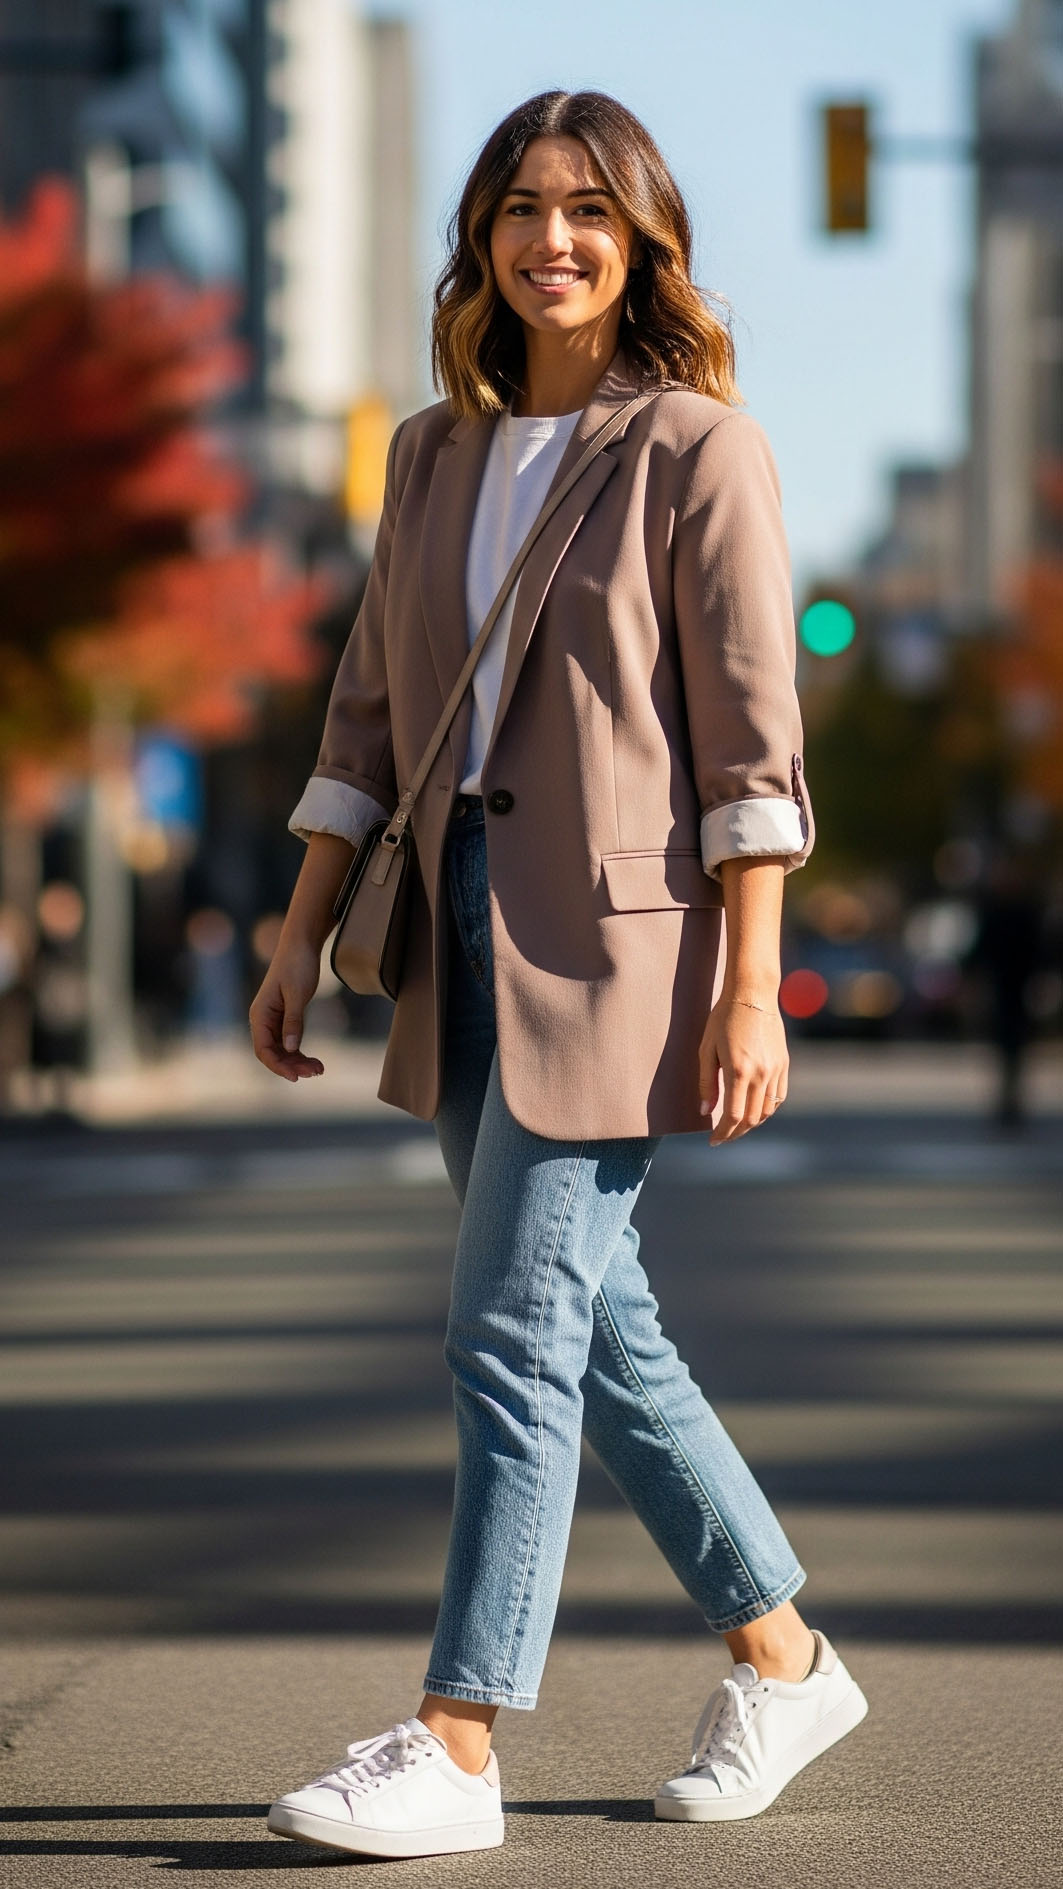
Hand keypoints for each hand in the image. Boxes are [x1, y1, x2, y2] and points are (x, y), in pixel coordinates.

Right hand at [249, 938, 325, 1081]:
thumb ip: (293, 1021)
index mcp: (260, 1014)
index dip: (278, 1065)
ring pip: (283, 1050)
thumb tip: (291, 1048)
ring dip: (299, 1062)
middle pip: (273, 1053)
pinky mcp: (286, 1018)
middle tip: (315, 1072)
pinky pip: (290, 1042)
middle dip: (292, 1066)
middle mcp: (263, 1020)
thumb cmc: (297, 965)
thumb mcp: (297, 994)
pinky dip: (301, 1053)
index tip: (295, 1077)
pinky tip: (316, 1062)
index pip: (263, 1049)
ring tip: (319, 1069)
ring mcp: (274, 1020)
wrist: (301, 945)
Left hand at [698, 994, 787, 1145]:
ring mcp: (775, 1070)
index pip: (732, 1116)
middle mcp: (760, 1074)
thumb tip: (706, 1112)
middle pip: (751, 1119)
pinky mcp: (784, 1064)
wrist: (753, 995)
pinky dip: (766, 1109)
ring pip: (766, 1111)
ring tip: (736, 1126)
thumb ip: (707, 1083)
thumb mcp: (707, 1049)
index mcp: (739, 1071)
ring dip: (751, 1123)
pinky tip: (753, 1110)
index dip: (722, 1133)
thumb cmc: (723, 1019)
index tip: (713, 1140)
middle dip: (735, 1133)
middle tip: (722, 1137)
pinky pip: (778, 1097)